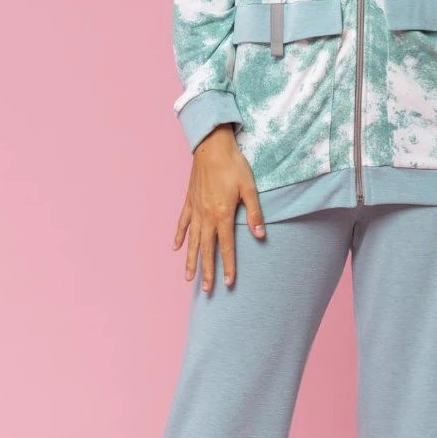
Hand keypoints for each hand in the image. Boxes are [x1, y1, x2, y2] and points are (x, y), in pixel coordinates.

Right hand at [173, 125, 266, 291]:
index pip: (225, 247)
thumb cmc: (233, 165)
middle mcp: (206, 216)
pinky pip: (182, 223)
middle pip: (206, 250)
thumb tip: (260, 234)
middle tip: (207, 290)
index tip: (227, 283)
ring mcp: (195, 209)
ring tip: (189, 278)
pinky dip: (179, 236)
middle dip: (207, 271)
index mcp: (222, 214)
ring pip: (192, 241)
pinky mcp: (189, 201)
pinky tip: (176, 248)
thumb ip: (254, 213)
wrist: (212, 147)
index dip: (227, 267)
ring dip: (191, 260)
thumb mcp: (249, 188)